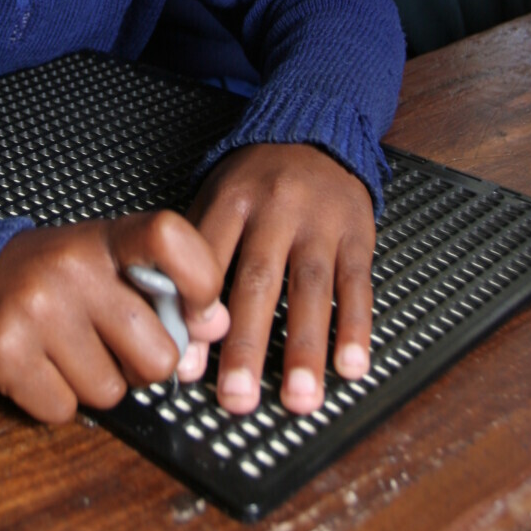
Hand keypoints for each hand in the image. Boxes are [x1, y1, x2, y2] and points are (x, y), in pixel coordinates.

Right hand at [0, 211, 229, 422]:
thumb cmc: (46, 278)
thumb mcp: (102, 262)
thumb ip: (160, 286)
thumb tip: (218, 324)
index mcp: (103, 238)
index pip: (171, 237)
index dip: (201, 281)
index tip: (199, 310)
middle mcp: (71, 266)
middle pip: (158, 354)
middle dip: (142, 367)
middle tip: (111, 345)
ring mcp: (35, 308)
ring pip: (110, 392)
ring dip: (95, 385)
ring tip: (65, 350)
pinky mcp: (3, 351)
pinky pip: (63, 410)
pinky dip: (55, 401)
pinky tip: (37, 367)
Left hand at [188, 142, 374, 415]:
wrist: (316, 130)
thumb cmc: (257, 178)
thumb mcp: (217, 194)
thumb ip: (198, 250)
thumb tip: (173, 323)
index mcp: (232, 200)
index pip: (209, 261)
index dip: (197, 315)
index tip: (187, 367)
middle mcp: (276, 210)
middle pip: (258, 282)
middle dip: (247, 346)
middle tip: (237, 399)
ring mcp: (320, 223)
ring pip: (311, 290)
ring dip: (305, 349)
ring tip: (298, 400)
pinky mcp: (358, 234)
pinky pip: (357, 286)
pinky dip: (356, 329)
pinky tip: (351, 367)